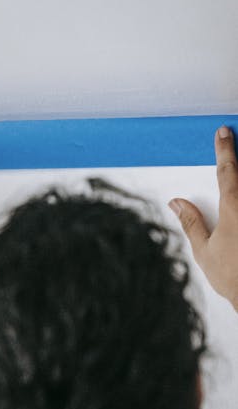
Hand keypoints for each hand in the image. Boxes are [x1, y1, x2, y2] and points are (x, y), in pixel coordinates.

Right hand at [171, 126, 237, 309]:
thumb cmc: (232, 277)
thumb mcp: (204, 251)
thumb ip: (191, 223)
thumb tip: (177, 203)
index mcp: (234, 208)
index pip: (227, 170)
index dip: (224, 149)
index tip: (224, 131)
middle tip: (236, 140)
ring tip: (233, 184)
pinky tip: (236, 214)